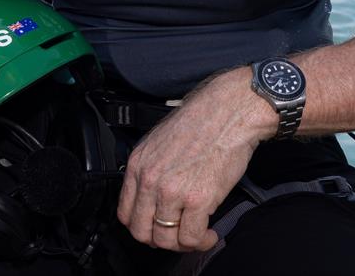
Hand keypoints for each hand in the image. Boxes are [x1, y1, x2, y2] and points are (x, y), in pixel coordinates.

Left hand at [117, 69, 272, 252]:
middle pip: (142, 231)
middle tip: (176, 235)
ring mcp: (173, 190)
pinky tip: (210, 233)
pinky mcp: (198, 199)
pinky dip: (202, 242)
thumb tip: (154, 196)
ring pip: (166, 240)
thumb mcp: (160, 139)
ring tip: (196, 235)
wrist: (229, 111)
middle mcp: (151, 179)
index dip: (141, 226)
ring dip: (182, 243)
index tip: (155, 227)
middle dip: (159, 239)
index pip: (126, 212)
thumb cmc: (202, 120)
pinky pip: (192, 238)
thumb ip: (152, 168)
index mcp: (139, 163)